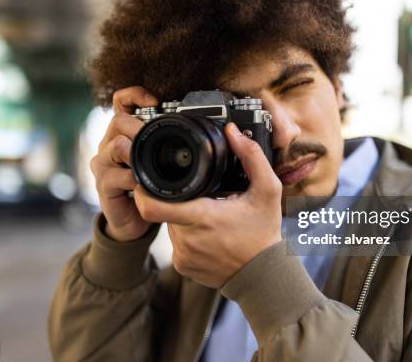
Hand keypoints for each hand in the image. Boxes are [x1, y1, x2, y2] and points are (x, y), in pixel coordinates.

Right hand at [90, 86, 158, 241]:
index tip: (155, 101)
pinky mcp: (103, 185)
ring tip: (150, 163)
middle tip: (160, 141)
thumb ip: (164, 144)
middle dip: (140, 128)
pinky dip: (133, 179)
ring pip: (116, 146)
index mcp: (122, 134)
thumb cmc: (146, 187)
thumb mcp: (156, 161)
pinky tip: (142, 184)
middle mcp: (108, 145)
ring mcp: (103, 165)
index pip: (121, 102)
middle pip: (118, 121)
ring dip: (137, 153)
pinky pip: (116, 175)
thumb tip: (192, 126)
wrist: (133, 220)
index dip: (135, 95)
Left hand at [133, 123, 281, 287]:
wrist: (264, 277)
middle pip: (165, 208)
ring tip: (209, 216)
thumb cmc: (264, 234)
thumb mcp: (267, 191)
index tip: (148, 178)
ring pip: (170, 225)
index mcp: (202, 217)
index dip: (144, 190)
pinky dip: (187, 235)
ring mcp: (182, 255)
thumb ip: (251, 157)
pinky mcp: (182, 266)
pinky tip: (208, 234)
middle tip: (201, 196)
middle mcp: (187, 238)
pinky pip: (176, 243)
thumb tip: (233, 133)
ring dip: (183, 216)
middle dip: (177, 199)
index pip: (152, 205)